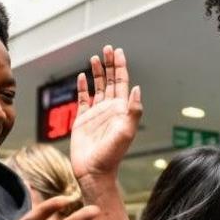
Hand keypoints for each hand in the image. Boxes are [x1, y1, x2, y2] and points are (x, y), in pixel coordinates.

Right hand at [70, 46, 142, 183]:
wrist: (94, 171)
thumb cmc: (111, 155)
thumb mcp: (126, 132)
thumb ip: (133, 110)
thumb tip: (137, 88)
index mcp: (120, 109)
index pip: (122, 82)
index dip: (120, 66)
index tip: (118, 52)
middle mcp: (109, 109)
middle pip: (110, 80)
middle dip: (109, 64)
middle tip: (107, 49)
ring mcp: (96, 113)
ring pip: (97, 87)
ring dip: (96, 72)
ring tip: (94, 58)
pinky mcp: (82, 120)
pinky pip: (82, 99)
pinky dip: (82, 87)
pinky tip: (81, 77)